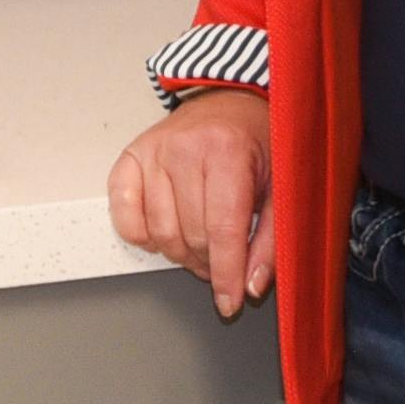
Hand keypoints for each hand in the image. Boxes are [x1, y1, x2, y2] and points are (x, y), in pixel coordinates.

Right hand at [107, 91, 274, 316]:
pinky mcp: (131, 158)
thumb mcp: (280, 186)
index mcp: (227, 150)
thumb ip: (270, 240)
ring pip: (159, 233)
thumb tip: (250, 286)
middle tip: (223, 261)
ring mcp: (153, 152)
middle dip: (209, 263)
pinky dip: (143, 236)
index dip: (226, 274)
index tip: (230, 302)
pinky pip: (124, 216)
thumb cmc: (258, 141)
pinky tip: (167, 230)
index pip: (222, 230)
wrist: (230, 101)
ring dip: (181, 254)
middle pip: (190, 236)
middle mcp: (185, 148)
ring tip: (200, 245)